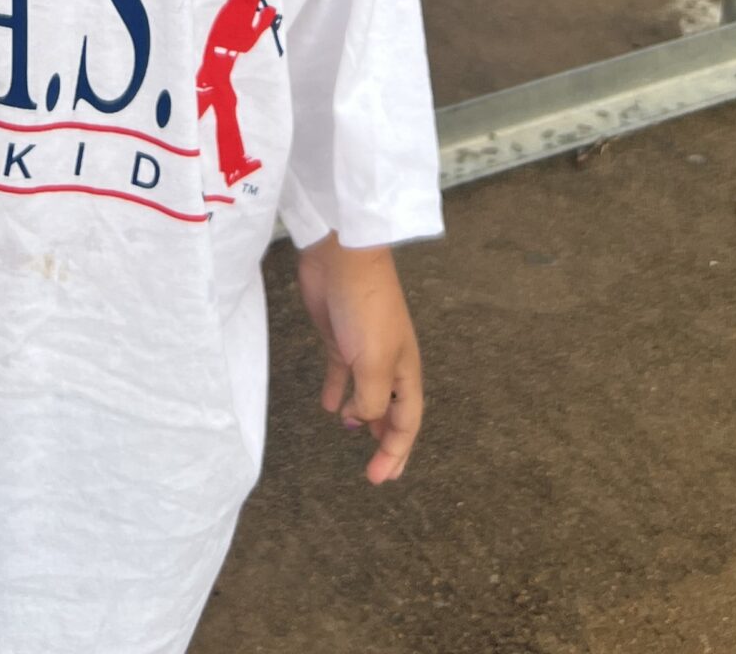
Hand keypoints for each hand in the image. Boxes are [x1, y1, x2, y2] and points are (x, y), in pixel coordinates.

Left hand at [294, 235, 422, 483]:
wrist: (342, 258)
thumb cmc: (366, 309)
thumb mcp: (374, 362)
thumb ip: (371, 399)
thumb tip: (360, 420)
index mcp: (405, 370)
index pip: (407, 421)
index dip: (396, 451)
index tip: (380, 478)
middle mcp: (388, 363)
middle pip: (391, 410)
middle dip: (387, 440)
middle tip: (379, 472)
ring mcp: (363, 350)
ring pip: (367, 394)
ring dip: (363, 416)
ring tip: (354, 435)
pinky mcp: (338, 338)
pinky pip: (341, 373)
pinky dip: (336, 391)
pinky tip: (328, 406)